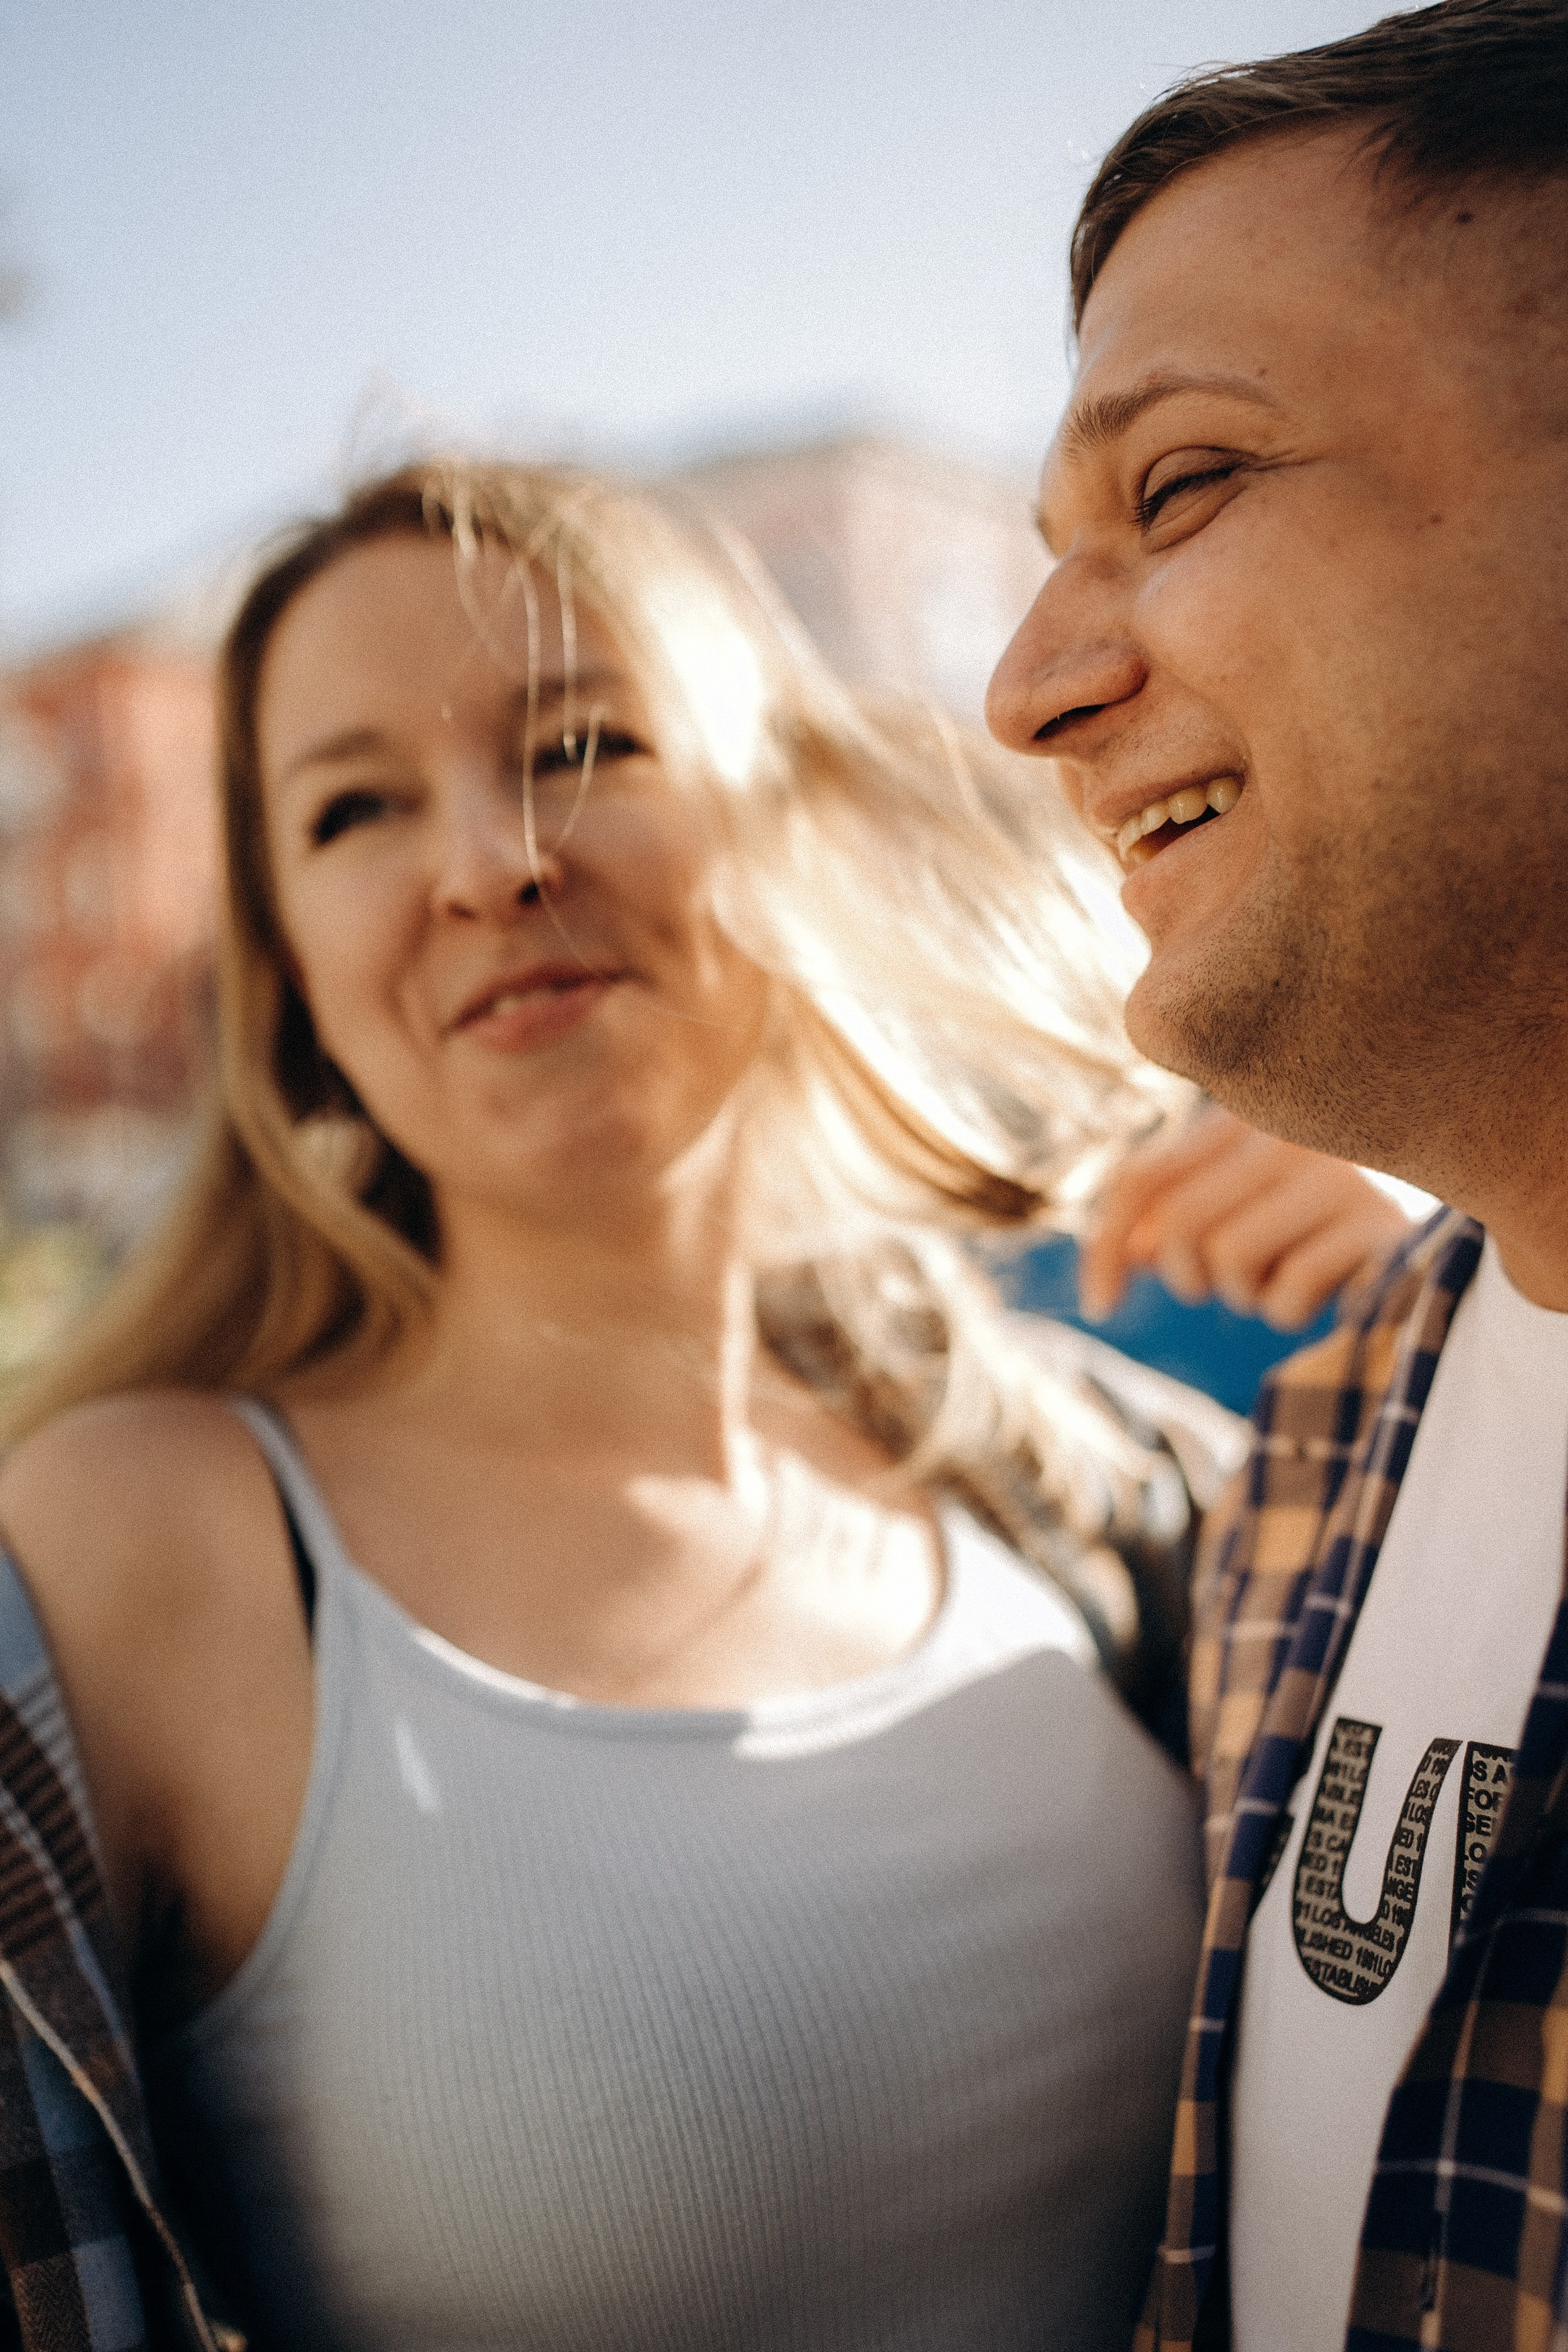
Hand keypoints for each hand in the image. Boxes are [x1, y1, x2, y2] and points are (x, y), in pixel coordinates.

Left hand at [1078, 1105, 1415, 1328]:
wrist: (1430, 1215)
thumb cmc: (1310, 1218)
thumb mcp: (1235, 1206)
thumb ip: (1173, 1216)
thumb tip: (1131, 1250)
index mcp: (1238, 1115)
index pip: (1141, 1179)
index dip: (1104, 1248)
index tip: (1099, 1309)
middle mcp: (1285, 1130)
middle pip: (1182, 1227)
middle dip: (1190, 1279)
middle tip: (1228, 1285)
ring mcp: (1336, 1171)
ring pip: (1230, 1259)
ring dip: (1247, 1295)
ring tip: (1285, 1274)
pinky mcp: (1376, 1222)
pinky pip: (1289, 1291)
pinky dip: (1292, 1311)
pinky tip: (1326, 1288)